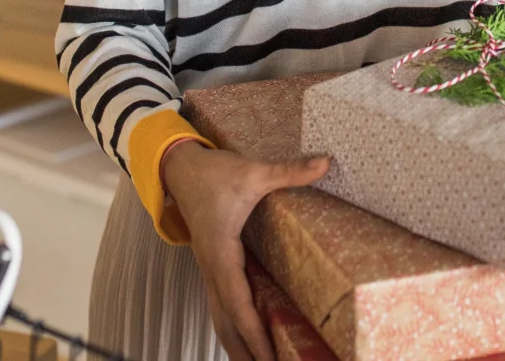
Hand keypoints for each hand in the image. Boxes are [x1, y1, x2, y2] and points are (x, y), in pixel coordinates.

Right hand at [160, 143, 329, 360]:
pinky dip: (233, 326)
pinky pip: (222, 304)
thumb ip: (288, 170)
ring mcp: (210, 270)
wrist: (180, 168)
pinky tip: (246, 338)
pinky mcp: (213, 266)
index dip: (254, 332)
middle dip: (245, 351)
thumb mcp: (253, 171)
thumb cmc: (214, 173)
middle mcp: (212, 268)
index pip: (239, 302)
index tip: (269, 356)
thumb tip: (325, 162)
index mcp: (221, 253)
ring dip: (237, 344)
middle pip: (227, 322)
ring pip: (221, 317)